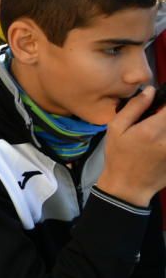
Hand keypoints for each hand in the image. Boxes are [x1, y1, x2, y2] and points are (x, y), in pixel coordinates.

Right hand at [98, 86, 165, 206]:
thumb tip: (150, 90)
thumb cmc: (118, 156)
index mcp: (152, 130)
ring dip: (165, 126)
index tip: (159, 102)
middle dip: (164, 115)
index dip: (164, 101)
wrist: (128, 186)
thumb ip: (134, 108)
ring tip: (154, 132)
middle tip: (155, 117)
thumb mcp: (116, 129)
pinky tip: (156, 144)